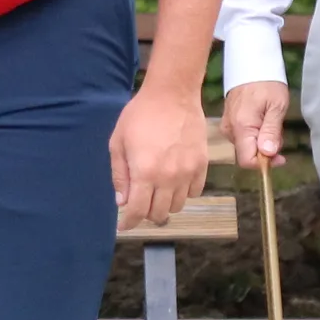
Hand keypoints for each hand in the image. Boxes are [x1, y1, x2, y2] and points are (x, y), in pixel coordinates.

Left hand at [111, 87, 210, 229]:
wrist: (173, 94)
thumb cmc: (140, 115)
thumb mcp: (118, 142)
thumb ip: (119, 175)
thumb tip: (122, 201)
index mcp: (145, 172)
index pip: (138, 211)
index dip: (129, 223)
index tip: (124, 226)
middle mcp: (168, 177)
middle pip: (159, 213)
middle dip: (146, 214)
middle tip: (140, 204)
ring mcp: (188, 172)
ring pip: (178, 206)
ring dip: (165, 204)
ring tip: (157, 193)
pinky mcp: (202, 165)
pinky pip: (195, 192)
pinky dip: (183, 194)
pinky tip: (174, 183)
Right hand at [223, 81, 290, 168]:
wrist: (251, 65)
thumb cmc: (267, 83)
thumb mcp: (276, 106)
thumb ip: (271, 131)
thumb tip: (268, 154)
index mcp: (241, 127)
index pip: (247, 161)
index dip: (265, 164)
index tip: (281, 156)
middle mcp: (230, 130)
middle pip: (248, 154)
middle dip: (266, 151)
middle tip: (279, 131)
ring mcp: (227, 126)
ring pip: (246, 146)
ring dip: (262, 142)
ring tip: (272, 122)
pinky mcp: (228, 122)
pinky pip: (242, 137)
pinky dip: (255, 135)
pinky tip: (263, 120)